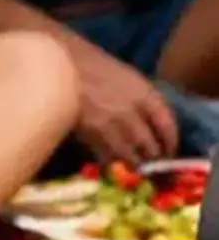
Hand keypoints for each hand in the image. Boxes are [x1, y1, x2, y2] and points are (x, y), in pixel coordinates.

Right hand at [76, 51, 177, 167]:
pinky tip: (112, 164)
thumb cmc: (98, 70)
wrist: (68, 73)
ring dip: (133, 166)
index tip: (170, 151)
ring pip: (130, 158)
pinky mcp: (93, 141)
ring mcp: (112, 130)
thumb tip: (151, 123)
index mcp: (145, 95)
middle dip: (153, 158)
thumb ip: (143, 101)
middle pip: (151, 147)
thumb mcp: (130, 79)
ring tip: (133, 168)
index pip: (167, 125)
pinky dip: (112, 164)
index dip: (171, 142)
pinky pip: (108, 160)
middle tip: (153, 165)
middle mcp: (132, 114)